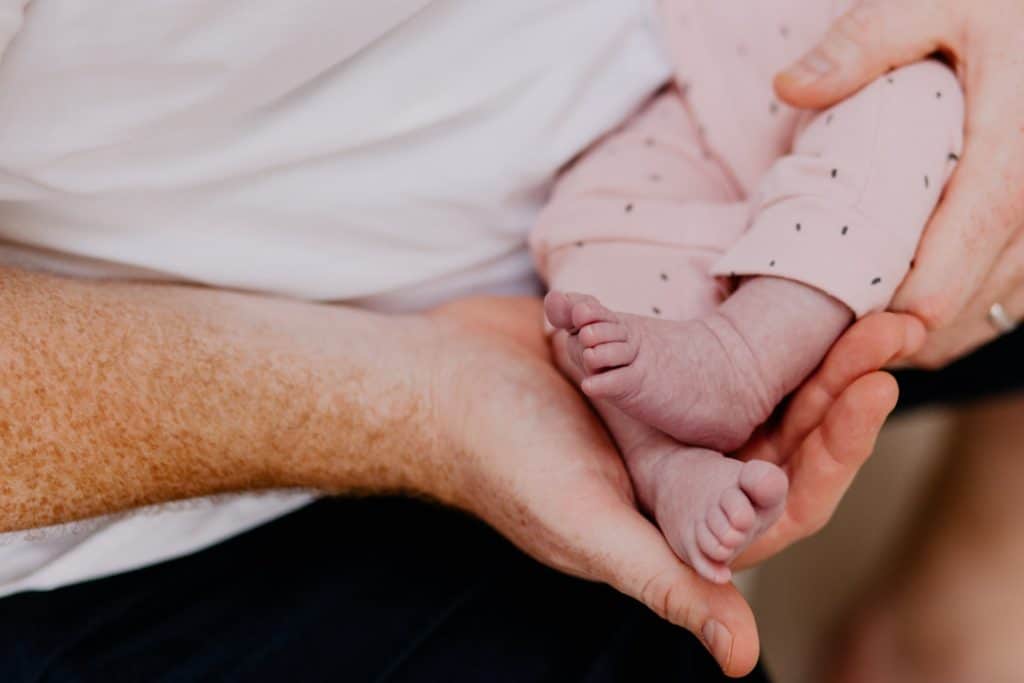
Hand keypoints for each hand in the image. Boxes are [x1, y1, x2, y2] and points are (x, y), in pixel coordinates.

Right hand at [427, 297, 922, 675]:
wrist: (438, 381)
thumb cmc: (501, 458)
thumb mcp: (583, 525)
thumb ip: (661, 580)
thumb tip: (739, 658)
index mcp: (678, 521)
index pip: (782, 503)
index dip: (834, 454)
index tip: (871, 389)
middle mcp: (684, 471)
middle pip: (784, 437)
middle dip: (838, 389)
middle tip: (888, 330)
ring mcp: (670, 414)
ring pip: (761, 389)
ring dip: (809, 352)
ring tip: (858, 302)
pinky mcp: (653, 365)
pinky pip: (719, 347)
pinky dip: (754, 322)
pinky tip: (790, 284)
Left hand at [774, 0, 1023, 367]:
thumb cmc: (996, 4)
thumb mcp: (936, 0)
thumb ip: (867, 40)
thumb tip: (791, 85)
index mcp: (1015, 145)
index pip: (974, 231)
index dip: (924, 292)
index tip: (869, 332)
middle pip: (980, 286)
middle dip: (910, 329)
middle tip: (835, 354)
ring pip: (994, 302)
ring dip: (930, 332)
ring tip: (856, 346)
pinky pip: (1004, 295)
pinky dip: (955, 317)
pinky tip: (900, 323)